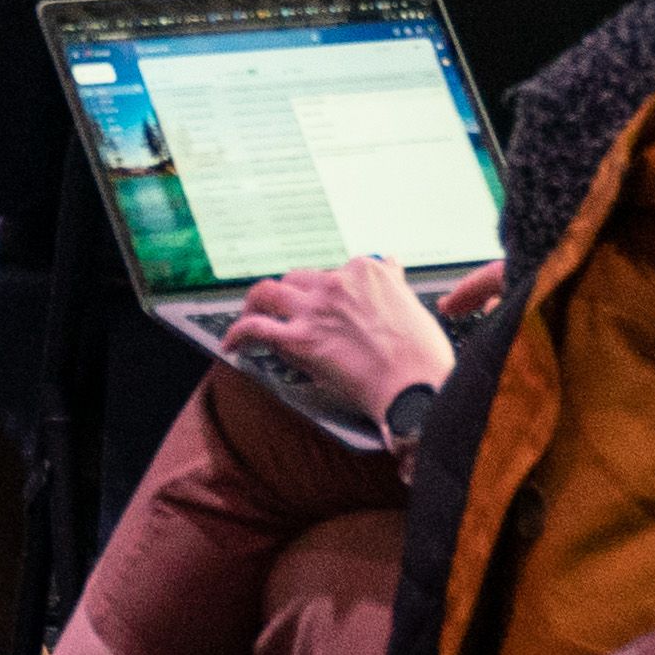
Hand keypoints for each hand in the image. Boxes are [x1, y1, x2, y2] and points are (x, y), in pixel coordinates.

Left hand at [220, 260, 458, 437]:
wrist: (416, 389)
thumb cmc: (423, 357)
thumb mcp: (414, 302)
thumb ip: (394, 283)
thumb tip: (390, 265)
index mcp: (367, 271)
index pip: (335, 272)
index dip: (328, 290)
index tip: (327, 303)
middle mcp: (337, 283)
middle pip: (300, 279)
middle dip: (294, 295)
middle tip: (292, 312)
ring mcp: (315, 310)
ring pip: (269, 292)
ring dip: (255, 303)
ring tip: (250, 314)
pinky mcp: (299, 340)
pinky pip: (255, 329)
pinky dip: (237, 333)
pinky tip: (232, 343)